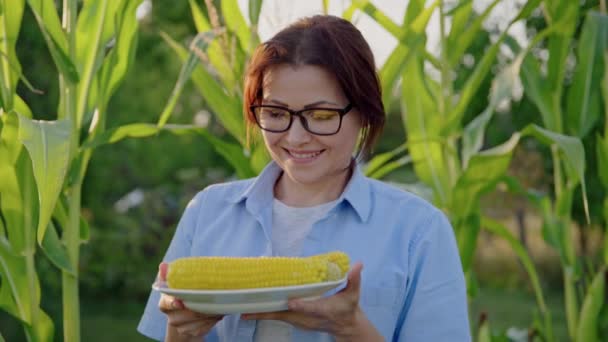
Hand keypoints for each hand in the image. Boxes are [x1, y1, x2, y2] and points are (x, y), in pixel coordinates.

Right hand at [157, 262, 222, 340]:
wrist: (184, 315)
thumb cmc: (180, 294)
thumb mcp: (174, 283)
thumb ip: (169, 274)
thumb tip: (163, 265)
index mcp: (164, 303)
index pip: (167, 304)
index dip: (174, 303)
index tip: (180, 302)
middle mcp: (171, 317)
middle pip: (188, 313)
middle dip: (202, 305)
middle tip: (215, 297)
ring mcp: (181, 327)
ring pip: (198, 321)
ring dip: (211, 314)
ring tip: (219, 305)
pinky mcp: (190, 333)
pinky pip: (204, 328)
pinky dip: (212, 321)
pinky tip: (217, 314)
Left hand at [242, 263, 382, 341]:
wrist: (344, 325)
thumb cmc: (348, 308)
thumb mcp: (353, 294)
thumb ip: (354, 279)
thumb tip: (358, 264)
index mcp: (323, 310)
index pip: (312, 309)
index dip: (302, 306)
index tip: (292, 303)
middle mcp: (308, 318)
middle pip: (285, 316)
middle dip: (268, 312)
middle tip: (248, 309)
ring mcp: (300, 320)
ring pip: (278, 316)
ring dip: (262, 313)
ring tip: (243, 310)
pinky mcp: (295, 319)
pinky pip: (278, 315)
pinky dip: (265, 312)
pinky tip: (251, 308)